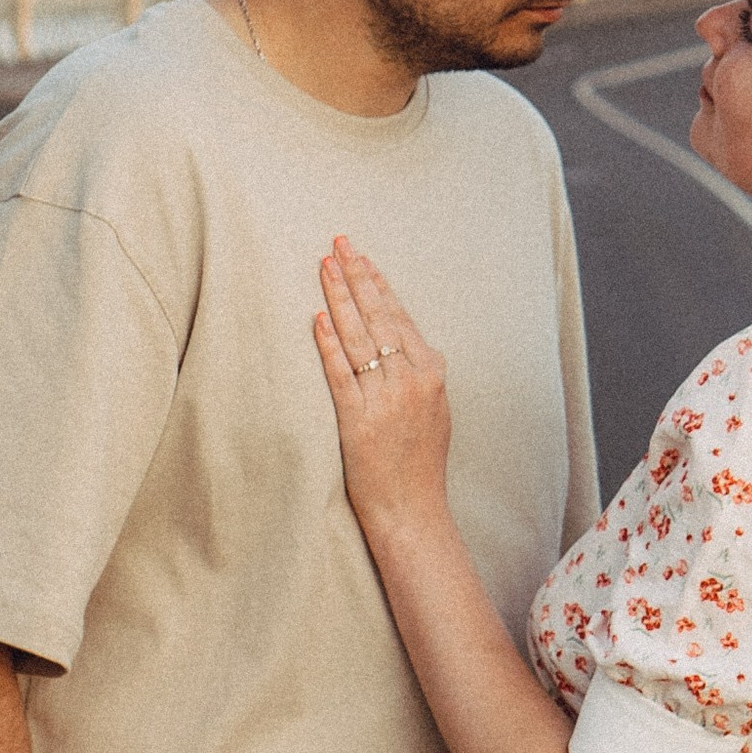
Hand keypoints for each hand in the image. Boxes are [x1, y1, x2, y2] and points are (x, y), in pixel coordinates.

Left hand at [314, 239, 451, 533]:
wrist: (412, 509)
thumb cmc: (419, 463)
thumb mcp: (434, 410)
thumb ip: (419, 374)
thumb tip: (403, 342)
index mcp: (431, 373)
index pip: (400, 316)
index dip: (378, 283)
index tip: (361, 257)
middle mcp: (411, 380)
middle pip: (379, 316)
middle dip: (356, 276)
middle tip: (338, 244)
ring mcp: (385, 398)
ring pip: (358, 337)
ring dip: (338, 298)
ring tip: (323, 267)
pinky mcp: (359, 419)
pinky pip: (340, 374)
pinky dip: (328, 344)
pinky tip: (316, 319)